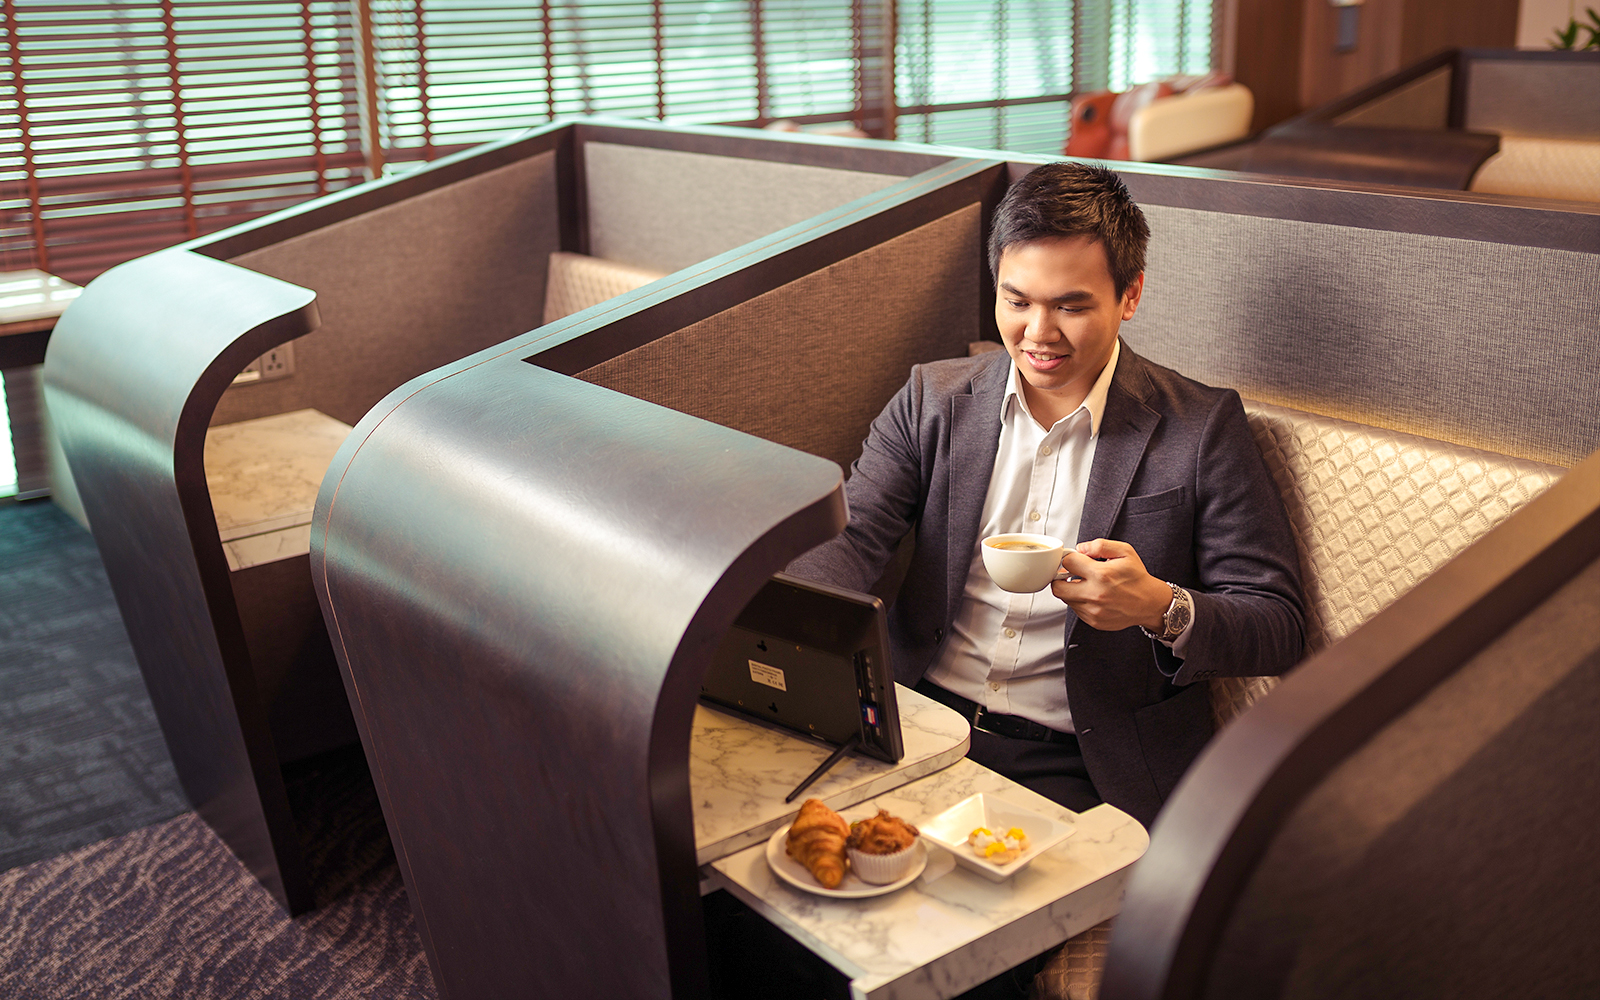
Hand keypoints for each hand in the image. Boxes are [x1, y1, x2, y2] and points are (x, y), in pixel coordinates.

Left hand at [1050, 538, 1172, 631]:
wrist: (1150, 603)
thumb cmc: (1138, 578)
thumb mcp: (1125, 552)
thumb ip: (1100, 545)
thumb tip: (1081, 548)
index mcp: (1101, 575)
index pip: (1068, 563)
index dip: (1070, 558)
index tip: (1074, 560)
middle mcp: (1095, 594)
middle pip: (1057, 587)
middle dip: (1060, 578)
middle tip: (1070, 574)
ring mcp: (1093, 610)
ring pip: (1066, 599)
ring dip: (1071, 590)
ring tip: (1087, 585)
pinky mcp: (1094, 621)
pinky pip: (1076, 610)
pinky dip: (1080, 602)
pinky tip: (1093, 596)